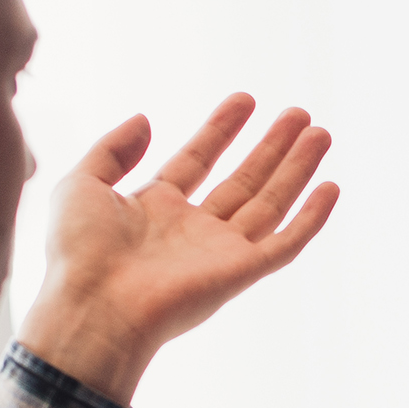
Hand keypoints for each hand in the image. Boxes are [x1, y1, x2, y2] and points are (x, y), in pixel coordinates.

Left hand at [17, 94, 337, 403]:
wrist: (93, 307)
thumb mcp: (81, 184)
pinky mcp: (241, 273)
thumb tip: (145, 118)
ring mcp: (219, 252)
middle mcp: (192, 230)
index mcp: (154, 210)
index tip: (245, 100)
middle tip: (298, 113)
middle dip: (272, 147)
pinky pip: (285, 243)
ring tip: (320, 132)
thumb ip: (112, 149)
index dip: (221, 130)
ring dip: (296, 169)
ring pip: (270, 203)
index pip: (197, 160)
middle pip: (243, 180)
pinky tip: (331, 187)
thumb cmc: (78, 254)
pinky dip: (311, 218)